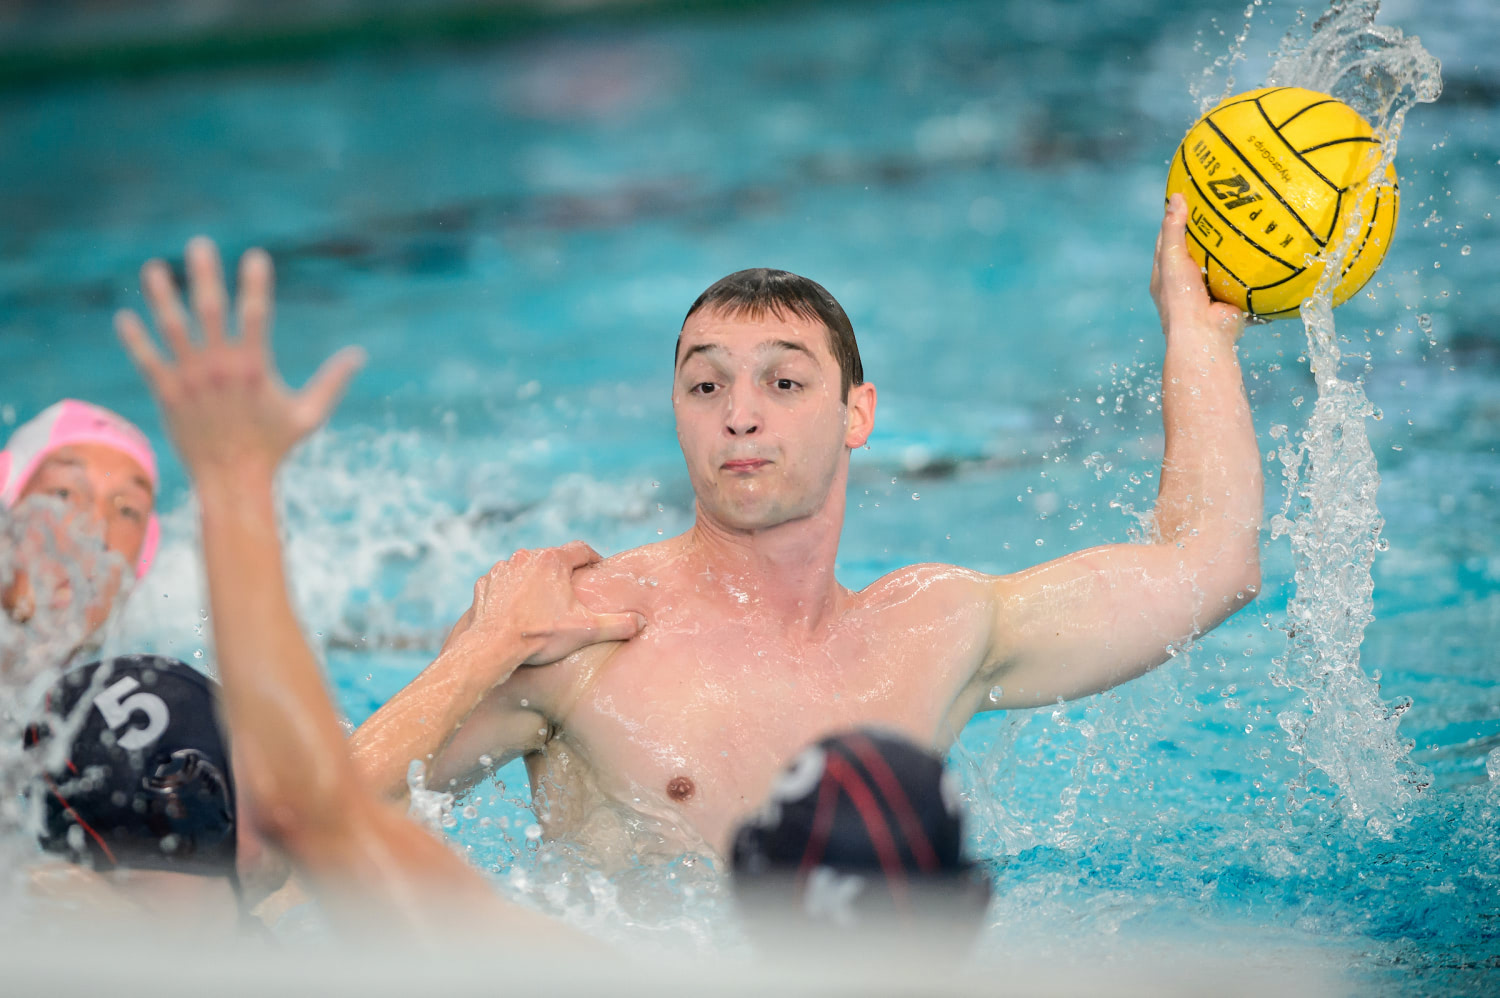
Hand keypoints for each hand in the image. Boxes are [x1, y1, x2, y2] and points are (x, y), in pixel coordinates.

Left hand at [115, 238, 364, 482]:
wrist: (233, 480)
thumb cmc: (273, 448)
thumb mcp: (310, 415)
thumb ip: (333, 382)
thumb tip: (360, 355)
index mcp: (254, 366)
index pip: (256, 313)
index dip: (256, 282)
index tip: (255, 256)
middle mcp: (220, 367)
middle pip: (209, 309)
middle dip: (205, 274)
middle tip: (200, 243)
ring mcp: (190, 379)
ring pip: (172, 328)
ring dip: (161, 296)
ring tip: (154, 268)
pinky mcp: (167, 394)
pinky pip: (147, 359)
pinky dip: (135, 338)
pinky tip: (125, 316)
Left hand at [455, 541, 644, 678]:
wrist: (493, 647)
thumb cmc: (540, 636)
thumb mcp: (586, 631)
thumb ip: (618, 624)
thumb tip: (642, 623)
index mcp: (553, 561)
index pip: (581, 550)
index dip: (593, 558)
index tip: (597, 569)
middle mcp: (527, 557)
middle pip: (553, 558)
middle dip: (563, 572)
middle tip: (571, 592)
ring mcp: (503, 569)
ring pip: (527, 568)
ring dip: (535, 580)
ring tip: (542, 602)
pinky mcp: (485, 583)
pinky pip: (504, 582)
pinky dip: (512, 591)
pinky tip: (516, 608)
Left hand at [1150, 193, 1245, 341]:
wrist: (1204, 334)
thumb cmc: (1181, 297)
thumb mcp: (1172, 259)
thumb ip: (1173, 230)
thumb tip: (1177, 197)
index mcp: (1165, 275)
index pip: (1167, 240)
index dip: (1176, 219)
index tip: (1189, 198)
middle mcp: (1185, 283)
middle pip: (1195, 251)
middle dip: (1208, 233)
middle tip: (1225, 206)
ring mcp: (1207, 291)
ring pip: (1219, 265)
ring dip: (1231, 251)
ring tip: (1248, 222)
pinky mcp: (1228, 299)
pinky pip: (1240, 280)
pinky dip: (1250, 270)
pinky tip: (1264, 251)